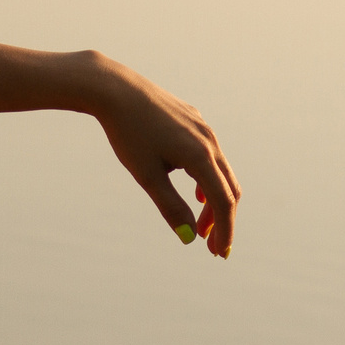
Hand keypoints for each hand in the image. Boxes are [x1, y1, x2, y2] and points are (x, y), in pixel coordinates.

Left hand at [88, 57, 241, 257]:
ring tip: (200, 225)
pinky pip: (211, 155)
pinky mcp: (194, 120)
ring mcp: (204, 128)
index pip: (224, 202)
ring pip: (220, 171)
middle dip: (223, 220)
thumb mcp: (146, 176)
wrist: (116, 90)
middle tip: (211, 247)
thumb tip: (188, 238)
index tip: (218, 254)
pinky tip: (196, 192)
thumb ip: (170, 207)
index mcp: (200, 156)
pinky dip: (208, 179)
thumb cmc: (127, 134)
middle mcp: (209, 141)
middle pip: (229, 189)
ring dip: (214, 201)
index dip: (225, 231)